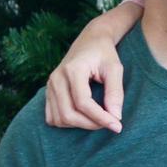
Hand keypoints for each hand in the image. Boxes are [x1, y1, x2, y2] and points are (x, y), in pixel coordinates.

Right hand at [45, 17, 130, 132]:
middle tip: (110, 123)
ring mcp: (49, 86)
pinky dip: (67, 123)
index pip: (83, 103)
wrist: (90, 40)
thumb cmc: (104, 54)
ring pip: (59, 119)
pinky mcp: (48, 92)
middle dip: (91, 124)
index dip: (100, 118)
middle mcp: (56, 79)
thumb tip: (116, 117)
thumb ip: (115, 92)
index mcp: (73, 70)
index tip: (117, 126)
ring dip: (80, 125)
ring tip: (98, 119)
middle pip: (68, 114)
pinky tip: (83, 118)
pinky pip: (52, 117)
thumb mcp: (115, 68)